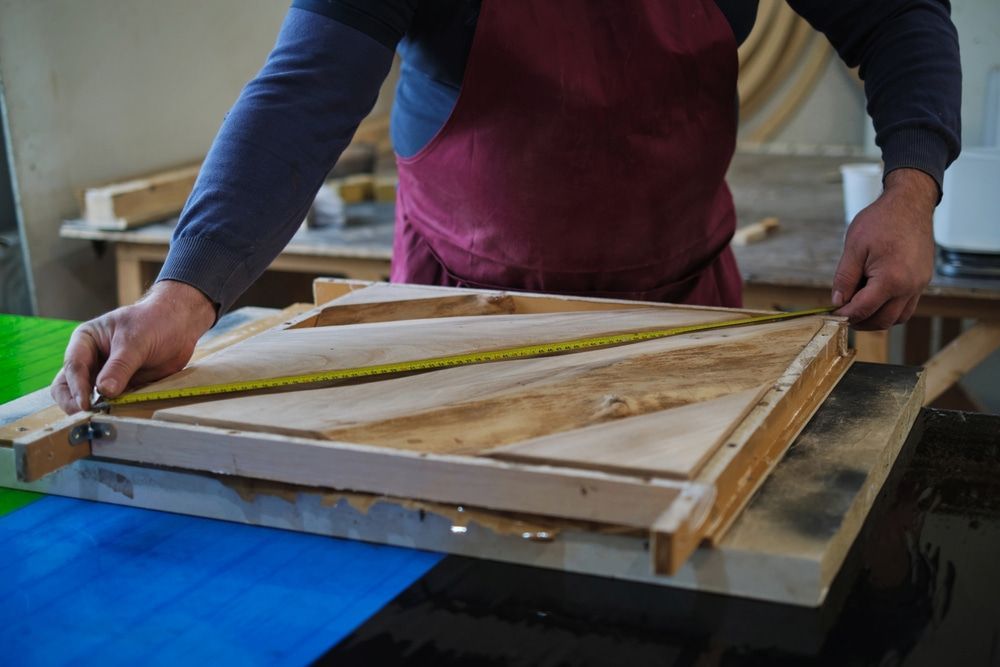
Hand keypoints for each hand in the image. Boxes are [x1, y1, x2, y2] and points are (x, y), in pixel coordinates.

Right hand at [50, 281, 215, 412]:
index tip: (85, 404)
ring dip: (95, 409)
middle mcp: (90, 360)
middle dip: (75, 402)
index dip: (77, 387)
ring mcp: (105, 375)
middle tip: (89, 415)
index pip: (73, 366)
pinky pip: (113, 403)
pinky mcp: (122, 387)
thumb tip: (104, 391)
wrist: (180, 325)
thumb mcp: (136, 341)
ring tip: (106, 417)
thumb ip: (120, 366)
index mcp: (85, 341)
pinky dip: (114, 410)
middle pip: (69, 386)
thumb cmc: (154, 322)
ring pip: (89, 397)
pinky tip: (122, 415)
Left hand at [832, 168, 937, 329]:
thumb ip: (844, 278)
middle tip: (842, 315)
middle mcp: (909, 286)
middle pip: (883, 321)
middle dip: (860, 322)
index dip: (845, 316)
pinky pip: (907, 305)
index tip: (832, 315)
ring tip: (857, 307)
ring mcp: (920, 284)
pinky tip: (874, 298)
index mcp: (890, 279)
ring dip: (877, 319)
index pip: (863, 310)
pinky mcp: (923, 280)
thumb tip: (838, 302)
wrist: (910, 203)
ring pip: (898, 317)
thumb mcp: (853, 247)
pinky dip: (890, 308)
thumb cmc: (881, 221)